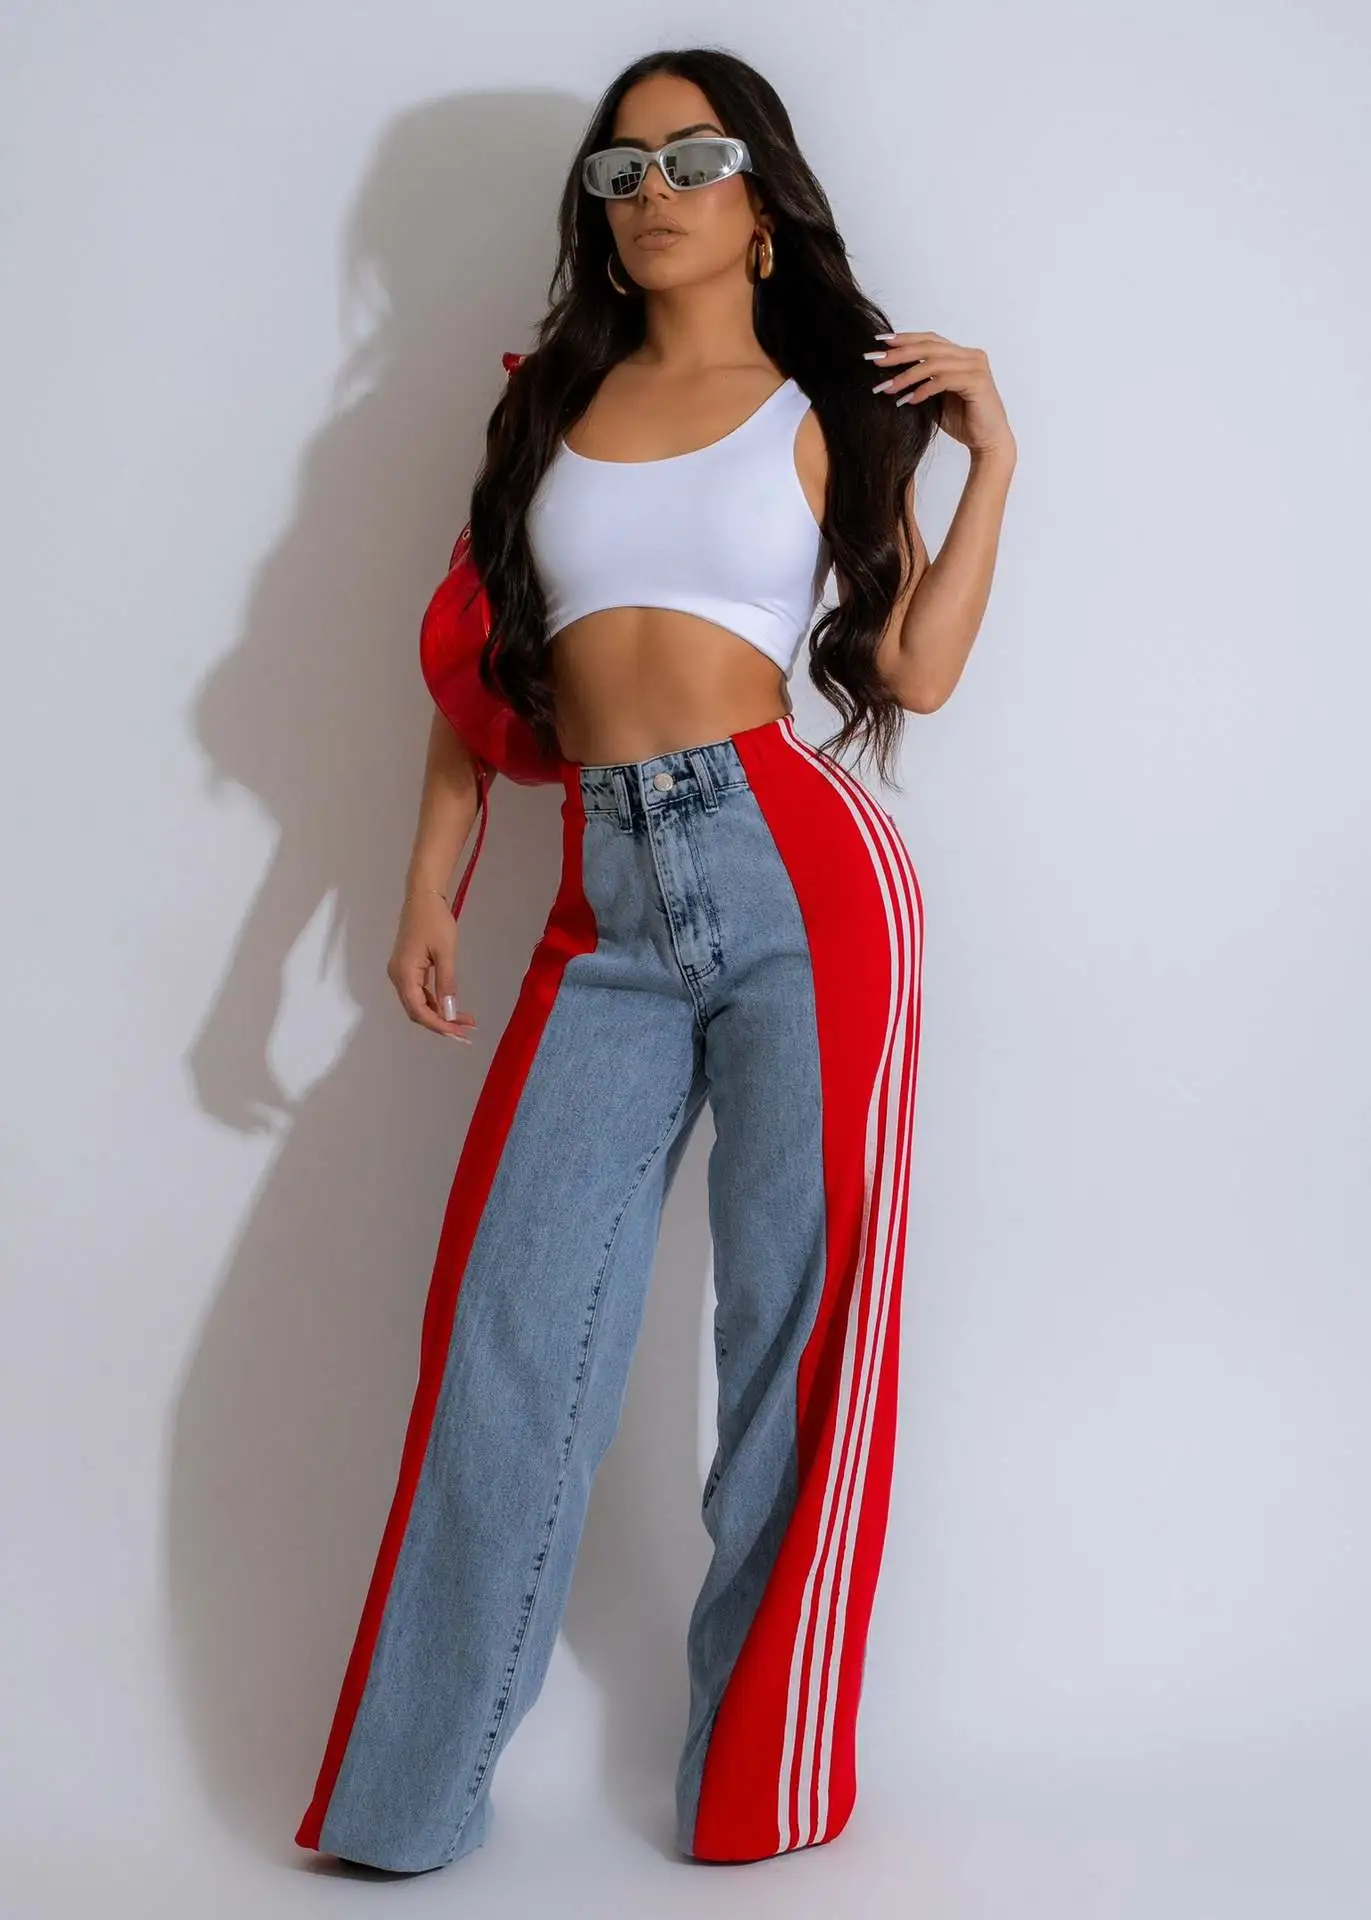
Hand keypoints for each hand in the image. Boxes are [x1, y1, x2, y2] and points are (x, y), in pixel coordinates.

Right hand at [388, 893, 478, 1042]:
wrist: (423, 897)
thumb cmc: (435, 921)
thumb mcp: (445, 953)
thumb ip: (447, 984)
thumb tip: (450, 1013)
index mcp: (404, 973)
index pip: (418, 1010)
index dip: (438, 1025)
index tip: (459, 1033)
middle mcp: (397, 977)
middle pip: (416, 1011)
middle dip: (441, 1023)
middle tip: (466, 1032)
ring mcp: (400, 973)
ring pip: (417, 1003)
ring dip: (439, 1014)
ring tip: (464, 1020)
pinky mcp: (406, 968)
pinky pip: (418, 992)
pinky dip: (434, 1002)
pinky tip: (451, 1006)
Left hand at [866, 330, 1014, 459]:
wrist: (987, 442)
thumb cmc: (963, 421)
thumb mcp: (934, 397)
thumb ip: (919, 382)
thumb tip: (887, 375)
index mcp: (960, 355)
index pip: (929, 339)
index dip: (904, 339)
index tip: (879, 343)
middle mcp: (970, 356)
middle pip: (929, 347)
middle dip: (899, 354)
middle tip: (876, 360)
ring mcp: (975, 367)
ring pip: (934, 363)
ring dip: (907, 375)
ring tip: (886, 388)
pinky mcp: (977, 381)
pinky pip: (943, 380)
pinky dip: (923, 389)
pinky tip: (908, 400)